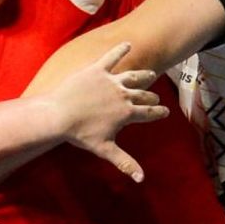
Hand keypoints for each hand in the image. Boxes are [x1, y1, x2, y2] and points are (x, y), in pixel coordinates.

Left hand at [48, 42, 166, 179]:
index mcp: (127, 113)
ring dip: (143, 75)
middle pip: (143, 94)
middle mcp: (123, 95)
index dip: (159, 112)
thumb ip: (125, 163)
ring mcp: (111, 81)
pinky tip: (127, 44)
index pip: (149, 112)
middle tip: (156, 97)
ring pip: (133, 76)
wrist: (58, 114)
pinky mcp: (97, 70)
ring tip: (150, 74)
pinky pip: (112, 57)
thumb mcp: (105, 150)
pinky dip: (120, 50)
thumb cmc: (80, 134)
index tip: (166, 112)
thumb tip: (141, 179)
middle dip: (152, 96)